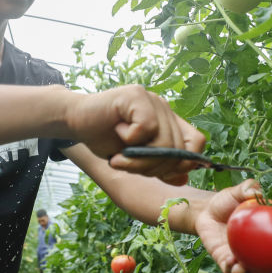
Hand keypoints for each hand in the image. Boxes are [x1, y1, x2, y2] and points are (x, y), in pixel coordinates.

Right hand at [66, 85, 205, 183]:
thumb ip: (159, 167)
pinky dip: (130, 139)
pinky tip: (117, 132)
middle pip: (178, 149)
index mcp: (168, 122)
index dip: (184, 163)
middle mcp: (164, 109)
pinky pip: (146, 127)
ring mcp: (151, 99)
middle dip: (153, 169)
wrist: (74, 120)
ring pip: (163, 142)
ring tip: (120, 158)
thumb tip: (183, 177)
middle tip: (127, 167)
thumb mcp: (135, 161)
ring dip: (139, 160)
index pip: (196, 142)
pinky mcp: (136, 95)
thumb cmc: (105, 139)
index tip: (161, 174)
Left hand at [193, 180, 271, 272]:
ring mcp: (244, 261)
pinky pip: (230, 271)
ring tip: (243, 271)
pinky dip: (231, 269)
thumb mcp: (238, 192)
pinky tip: (231, 263)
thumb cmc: (229, 200)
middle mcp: (261, 255)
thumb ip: (248, 189)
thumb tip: (257, 191)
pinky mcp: (226, 264)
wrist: (206, 210)